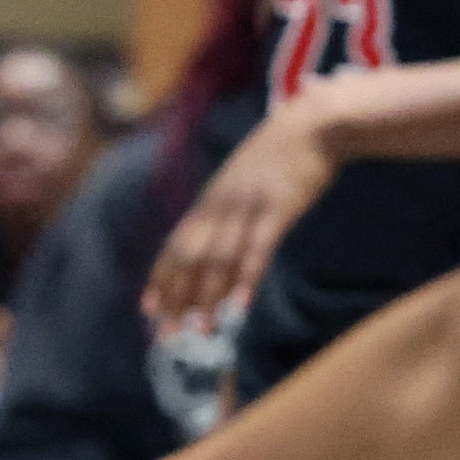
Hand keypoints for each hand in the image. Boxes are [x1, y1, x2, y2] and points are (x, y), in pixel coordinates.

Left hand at [143, 93, 336, 330]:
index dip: (160, 279)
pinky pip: (258, 248)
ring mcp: (246, 208)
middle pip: (189, 258)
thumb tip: (211, 244)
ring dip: (208, 296)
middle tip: (167, 333)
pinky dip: (246, 276)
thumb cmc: (278, 158)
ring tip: (202, 329)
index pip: (174, 247)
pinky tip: (240, 304)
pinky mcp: (278, 209)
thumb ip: (224, 212)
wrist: (311, 125)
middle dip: (176, 297)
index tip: (147, 309)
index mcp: (208, 203)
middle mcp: (219, 207)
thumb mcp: (239, 182)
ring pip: (219, 259)